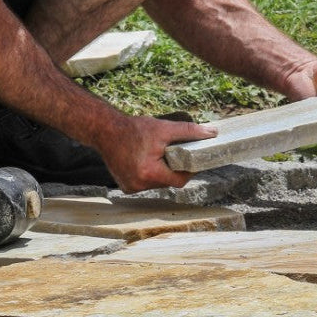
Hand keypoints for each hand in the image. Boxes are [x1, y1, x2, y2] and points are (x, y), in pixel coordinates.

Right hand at [99, 115, 216, 192]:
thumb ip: (189, 132)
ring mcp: (131, 188)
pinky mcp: (126, 187)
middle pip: (168, 183)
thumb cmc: (134, 129)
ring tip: (157, 157)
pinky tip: (144, 162)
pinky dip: (148, 175)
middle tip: (172, 155)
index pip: (180, 180)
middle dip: (173, 170)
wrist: (104, 131)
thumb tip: (212, 133)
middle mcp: (139, 184)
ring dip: (160, 173)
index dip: (187, 171)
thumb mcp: (164, 128)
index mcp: (150, 173)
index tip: (189, 160)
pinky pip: (145, 184)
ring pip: (157, 184)